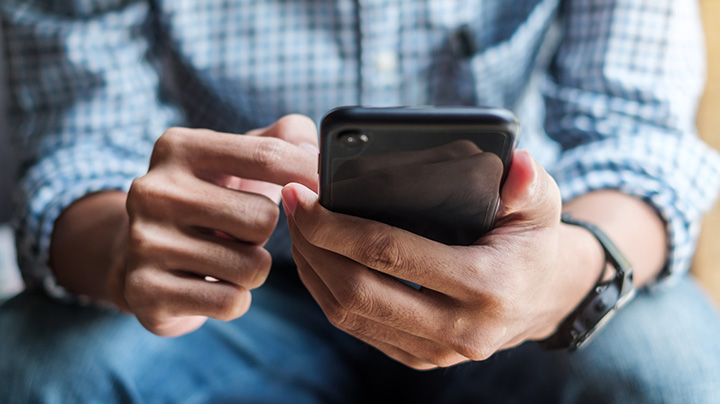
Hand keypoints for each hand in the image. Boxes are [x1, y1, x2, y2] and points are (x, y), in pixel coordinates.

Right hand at [121, 115, 318, 335]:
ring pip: (252, 266)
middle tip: (240, 232)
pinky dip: (235, 298)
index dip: (308, 174)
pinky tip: (212, 284)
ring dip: (253, 269)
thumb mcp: (236, 159)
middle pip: (263, 218)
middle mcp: (153, 190)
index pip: (267, 156)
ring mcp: (144, 242)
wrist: (138, 253)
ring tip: (225, 257)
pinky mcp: (145, 291)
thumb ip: (283, 137)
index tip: (328, 188)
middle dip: (265, 233)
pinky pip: (231, 302)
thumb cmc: (210, 199)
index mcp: (178, 147)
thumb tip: (312, 147)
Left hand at [283, 150, 603, 368]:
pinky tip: (316, 259)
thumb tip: (514, 163)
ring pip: (349, 315)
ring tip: (297, 228)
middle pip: (358, 291)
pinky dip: (326, 293)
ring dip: (313, 270)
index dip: (337, 226)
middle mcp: (459, 329)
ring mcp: (436, 351)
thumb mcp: (541, 205)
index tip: (305, 196)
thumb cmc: (532, 242)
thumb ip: (528, 183)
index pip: (391, 254)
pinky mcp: (419, 358)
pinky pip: (357, 329)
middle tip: (292, 206)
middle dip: (314, 246)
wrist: (542, 298)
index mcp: (486, 286)